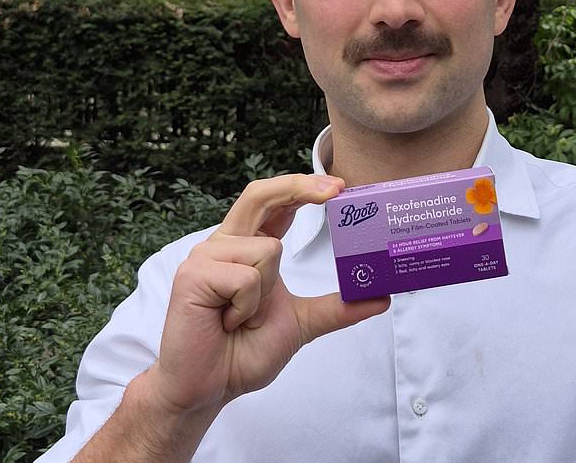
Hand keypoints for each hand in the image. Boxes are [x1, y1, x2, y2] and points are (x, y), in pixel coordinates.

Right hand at [148, 174, 390, 415]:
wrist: (209, 387)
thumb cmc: (243, 353)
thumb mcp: (302, 323)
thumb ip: (338, 308)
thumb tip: (381, 298)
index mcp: (249, 246)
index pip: (276, 202)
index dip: (303, 187)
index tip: (340, 186)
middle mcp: (226, 244)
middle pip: (260, 194)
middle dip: (298, 187)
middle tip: (336, 190)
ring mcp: (206, 256)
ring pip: (267, 250)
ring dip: (265, 295)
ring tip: (242, 319)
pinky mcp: (193, 275)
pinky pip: (246, 277)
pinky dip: (247, 307)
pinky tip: (227, 322)